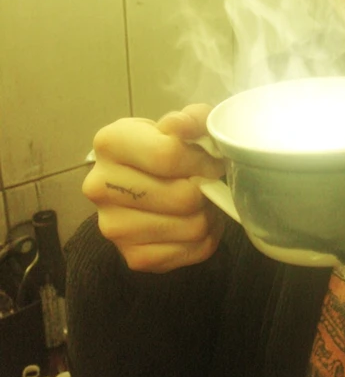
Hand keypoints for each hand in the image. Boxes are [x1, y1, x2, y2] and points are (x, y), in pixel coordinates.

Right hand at [82, 104, 225, 272]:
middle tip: (206, 184)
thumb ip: (191, 118)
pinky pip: (191, 251)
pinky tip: (192, 222)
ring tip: (201, 203)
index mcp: (110, 143)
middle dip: (205, 190)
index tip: (212, 162)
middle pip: (182, 196)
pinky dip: (205, 239)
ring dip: (209, 215)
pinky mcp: (133, 257)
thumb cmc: (167, 149)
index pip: (167, 155)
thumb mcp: (182, 124)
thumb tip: (179, 125)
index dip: (202, 161)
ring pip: (192, 227)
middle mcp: (100, 186)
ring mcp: (113, 227)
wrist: (147, 184)